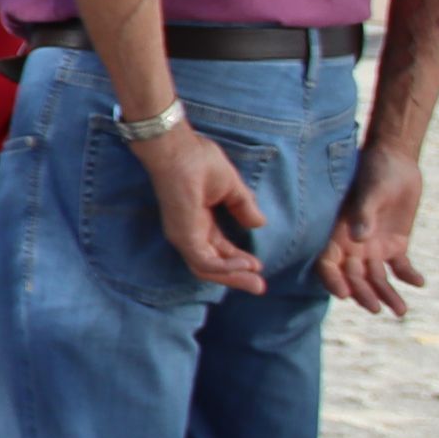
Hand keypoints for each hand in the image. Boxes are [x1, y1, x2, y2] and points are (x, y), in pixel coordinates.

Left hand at [134, 122, 270, 292]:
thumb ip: (243, 206)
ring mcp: (183, 235)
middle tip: (259, 286)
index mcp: (199, 221)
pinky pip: (204, 262)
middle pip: (212, 265)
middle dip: (237, 276)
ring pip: (207, 269)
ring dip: (234, 277)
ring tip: (256, 283)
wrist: (179, 150)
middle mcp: (189, 231)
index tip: (257, 266)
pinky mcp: (183, 236)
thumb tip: (259, 223)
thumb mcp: (231, 188)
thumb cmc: (199, 161)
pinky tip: (245, 265)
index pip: (218, 249)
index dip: (238, 260)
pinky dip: (226, 268)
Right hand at [319, 144, 427, 318]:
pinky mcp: (395, 245)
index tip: (345, 294)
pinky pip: (400, 266)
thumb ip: (363, 213)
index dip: (333, 280)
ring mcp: (373, 248)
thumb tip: (359, 239)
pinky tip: (418, 282)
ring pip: (377, 278)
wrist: (395, 161)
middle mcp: (351, 246)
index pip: (327, 264)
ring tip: (401, 311)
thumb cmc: (373, 172)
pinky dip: (408, 276)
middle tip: (377, 309)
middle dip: (364, 293)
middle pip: (354, 277)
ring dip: (387, 294)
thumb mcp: (369, 191)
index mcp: (335, 234)